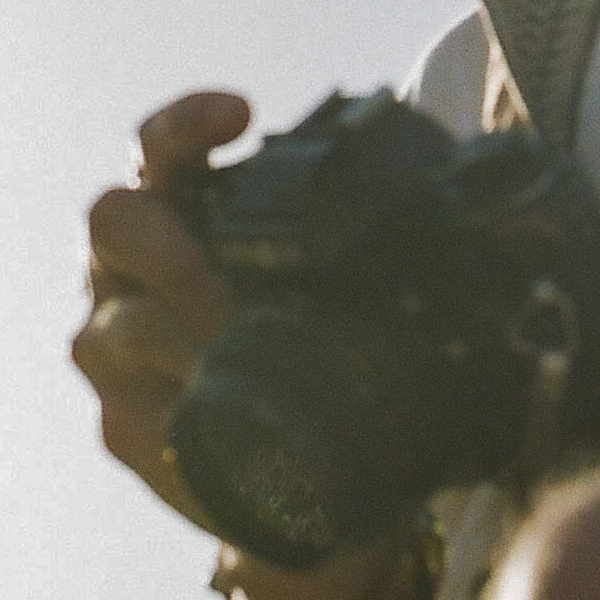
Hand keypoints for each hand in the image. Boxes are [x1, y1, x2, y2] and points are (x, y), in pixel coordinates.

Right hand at [74, 88, 416, 599]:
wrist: (327, 484)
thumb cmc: (337, 350)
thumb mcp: (359, 282)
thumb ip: (383, 232)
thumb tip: (484, 192)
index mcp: (183, 211)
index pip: (162, 148)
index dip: (187, 124)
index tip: (240, 114)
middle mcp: (132, 269)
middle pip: (114, 222)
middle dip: (175, 248)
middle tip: (234, 288)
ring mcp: (117, 349)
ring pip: (115, 327)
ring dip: (186, 340)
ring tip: (245, 357)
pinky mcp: (127, 428)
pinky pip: (131, 419)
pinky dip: (185, 415)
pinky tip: (227, 416)